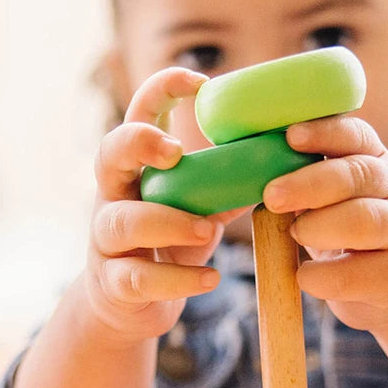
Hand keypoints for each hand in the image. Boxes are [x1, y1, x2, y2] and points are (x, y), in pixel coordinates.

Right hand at [85, 67, 240, 342]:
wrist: (127, 306)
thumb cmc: (167, 246)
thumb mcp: (197, 211)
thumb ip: (225, 188)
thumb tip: (282, 163)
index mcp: (136, 168)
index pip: (138, 114)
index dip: (161, 89)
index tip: (200, 81)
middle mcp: (113, 196)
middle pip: (109, 154)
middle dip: (138, 143)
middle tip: (176, 150)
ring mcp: (106, 240)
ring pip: (123, 222)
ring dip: (168, 222)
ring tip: (208, 232)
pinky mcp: (113, 282)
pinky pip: (139, 277)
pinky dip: (176, 279)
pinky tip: (209, 279)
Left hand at [262, 116, 387, 334]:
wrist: (387, 282)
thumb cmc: (339, 230)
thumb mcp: (323, 197)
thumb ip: (295, 177)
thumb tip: (239, 166)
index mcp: (368, 158)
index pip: (353, 134)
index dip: (323, 133)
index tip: (290, 136)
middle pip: (357, 175)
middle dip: (310, 183)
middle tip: (272, 196)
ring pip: (367, 219)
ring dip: (323, 226)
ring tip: (295, 234)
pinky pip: (360, 272)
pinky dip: (326, 275)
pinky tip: (303, 275)